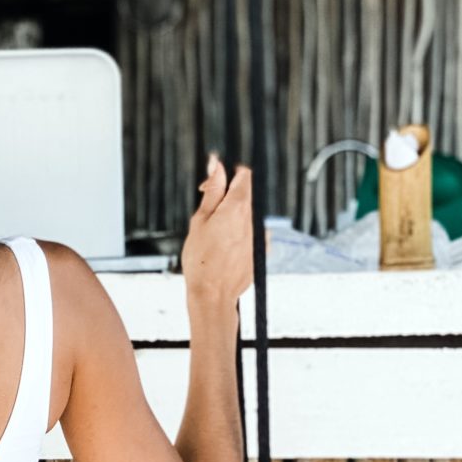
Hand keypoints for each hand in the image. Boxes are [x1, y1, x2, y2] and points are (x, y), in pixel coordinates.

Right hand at [181, 154, 252, 308]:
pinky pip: (251, 234)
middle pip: (245, 196)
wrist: (213, 295)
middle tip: (208, 214)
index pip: (244, 175)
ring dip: (232, 219)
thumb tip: (217, 165)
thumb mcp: (200, 221)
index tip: (214, 184)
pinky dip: (239, 236)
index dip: (228, 174)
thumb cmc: (200, 260)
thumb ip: (212, 191)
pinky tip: (224, 251)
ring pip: (247, 216)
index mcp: (238, 207)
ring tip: (215, 239)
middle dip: (227, 198)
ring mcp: (260, 236)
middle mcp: (254, 219)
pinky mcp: (261, 250)